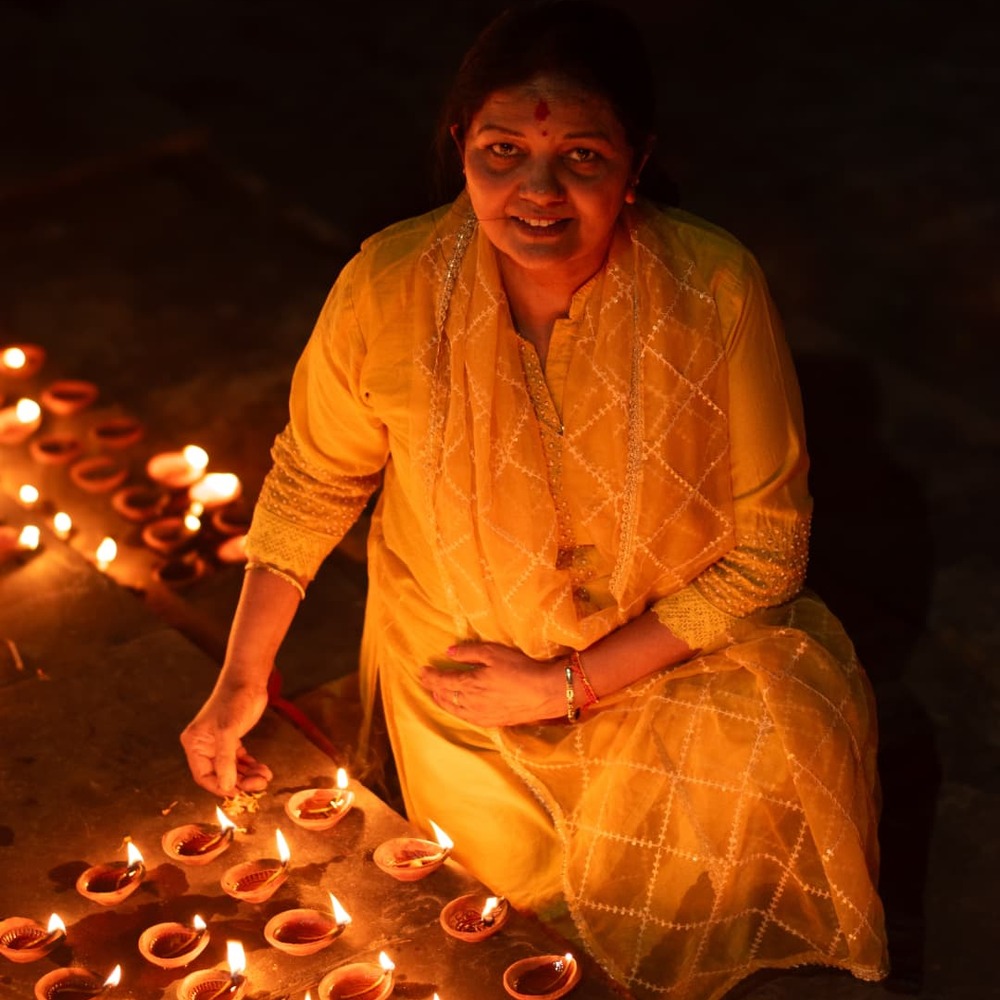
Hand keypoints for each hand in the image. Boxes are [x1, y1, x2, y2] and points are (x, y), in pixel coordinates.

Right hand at [180, 678, 272, 796]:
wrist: (248, 680)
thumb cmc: (233, 701)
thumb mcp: (228, 731)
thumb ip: (226, 759)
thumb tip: (226, 786)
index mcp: (195, 744)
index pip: (203, 776)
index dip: (220, 787)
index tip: (238, 793)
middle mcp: (204, 746)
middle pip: (220, 774)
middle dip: (240, 781)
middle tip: (260, 784)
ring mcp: (219, 743)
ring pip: (232, 768)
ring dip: (248, 775)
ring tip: (265, 777)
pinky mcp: (233, 739)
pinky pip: (240, 760)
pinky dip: (251, 766)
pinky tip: (263, 770)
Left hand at [419, 642, 563, 726]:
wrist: (544, 692)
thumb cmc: (520, 668)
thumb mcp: (494, 653)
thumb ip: (469, 652)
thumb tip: (448, 652)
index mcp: (470, 684)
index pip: (443, 681)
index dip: (430, 676)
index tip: (421, 670)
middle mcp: (471, 703)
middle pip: (445, 696)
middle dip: (432, 688)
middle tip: (424, 681)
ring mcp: (481, 715)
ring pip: (454, 709)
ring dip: (441, 701)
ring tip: (434, 694)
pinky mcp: (492, 722)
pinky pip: (466, 718)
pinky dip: (455, 711)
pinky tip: (456, 708)